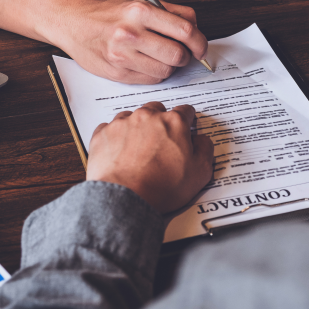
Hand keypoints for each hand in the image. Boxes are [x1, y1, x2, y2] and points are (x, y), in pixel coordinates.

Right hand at [51, 0, 207, 84]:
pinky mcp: (118, 73)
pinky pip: (151, 80)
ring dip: (169, 67)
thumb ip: (172, 13)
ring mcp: (122, 56)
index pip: (185, 31)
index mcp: (141, 11)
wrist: (74, 24)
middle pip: (177, 55)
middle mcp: (131, 33)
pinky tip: (145, 62)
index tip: (201, 48)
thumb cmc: (111, 14)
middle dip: (185, 57)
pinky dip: (154, 73)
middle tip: (181, 54)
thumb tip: (197, 29)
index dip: (199, 42)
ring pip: (166, 71)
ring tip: (159, 56)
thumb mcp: (141, 3)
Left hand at [86, 103, 213, 213]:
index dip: (188, 121)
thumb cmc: (161, 186)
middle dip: (161, 121)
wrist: (124, 199)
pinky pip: (110, 127)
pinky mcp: (103, 134)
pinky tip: (120, 152)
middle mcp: (148, 116)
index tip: (186, 129)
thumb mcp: (200, 173)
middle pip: (157, 109)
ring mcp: (123, 123)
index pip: (185, 111)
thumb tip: (201, 140)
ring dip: (138, 127)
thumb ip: (206, 149)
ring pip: (133, 116)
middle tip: (162, 142)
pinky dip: (116, 136)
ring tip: (139, 148)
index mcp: (174, 122)